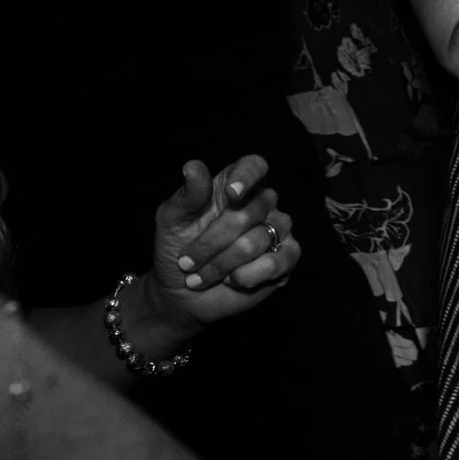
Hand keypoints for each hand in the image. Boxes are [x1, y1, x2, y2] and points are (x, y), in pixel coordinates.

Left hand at [143, 155, 298, 335]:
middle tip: (186, 262)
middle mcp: (262, 204)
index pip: (254, 166)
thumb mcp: (171, 221)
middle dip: (212, 242)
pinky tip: (231, 280)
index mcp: (235, 186)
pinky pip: (276, 262)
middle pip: (250, 212)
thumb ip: (187, 195)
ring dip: (223, 263)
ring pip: (260, 239)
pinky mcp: (287, 258)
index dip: (247, 176)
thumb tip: (193, 166)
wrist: (182, 294)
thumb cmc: (177, 249)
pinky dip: (247, 275)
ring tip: (202, 276)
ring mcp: (278, 230)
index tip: (230, 194)